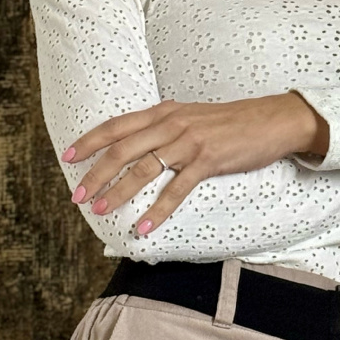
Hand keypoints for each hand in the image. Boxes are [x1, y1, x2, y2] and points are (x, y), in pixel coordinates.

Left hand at [60, 91, 326, 235]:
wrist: (271, 120)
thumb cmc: (230, 122)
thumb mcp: (191, 116)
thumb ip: (164, 126)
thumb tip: (138, 141)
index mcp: (163, 112)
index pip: (116, 126)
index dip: (89, 141)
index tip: (68, 157)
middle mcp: (170, 123)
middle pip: (122, 149)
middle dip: (95, 174)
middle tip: (78, 196)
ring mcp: (188, 142)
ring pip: (143, 169)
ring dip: (118, 192)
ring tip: (101, 210)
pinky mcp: (207, 160)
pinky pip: (176, 189)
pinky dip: (157, 210)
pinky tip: (144, 227)